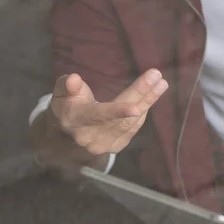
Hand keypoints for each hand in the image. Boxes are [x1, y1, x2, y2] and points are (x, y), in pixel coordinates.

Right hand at [46, 69, 167, 170]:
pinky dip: (143, 112)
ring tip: (160, 83)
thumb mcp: (62, 92)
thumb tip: (73, 78)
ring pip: (131, 122)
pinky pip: (133, 128)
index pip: (98, 115)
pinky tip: (150, 98)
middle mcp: (89, 137)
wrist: (69, 131)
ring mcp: (103, 145)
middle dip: (141, 95)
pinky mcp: (115, 147)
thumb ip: (68, 86)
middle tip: (156, 76)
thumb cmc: (68, 104)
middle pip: (121, 116)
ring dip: (148, 101)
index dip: (117, 112)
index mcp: (76, 120)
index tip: (136, 108)